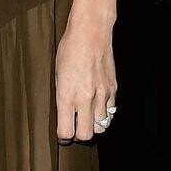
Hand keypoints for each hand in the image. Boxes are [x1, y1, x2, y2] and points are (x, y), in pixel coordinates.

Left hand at [55, 20, 117, 143]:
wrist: (91, 33)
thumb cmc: (69, 50)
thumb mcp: (58, 75)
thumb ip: (62, 98)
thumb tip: (65, 116)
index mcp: (67, 95)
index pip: (66, 131)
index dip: (63, 137)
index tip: (63, 134)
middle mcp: (85, 98)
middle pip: (86, 135)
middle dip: (79, 135)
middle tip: (75, 127)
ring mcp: (102, 94)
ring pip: (101, 126)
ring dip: (93, 125)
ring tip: (87, 116)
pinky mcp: (113, 89)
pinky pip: (110, 112)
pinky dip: (104, 114)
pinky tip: (97, 106)